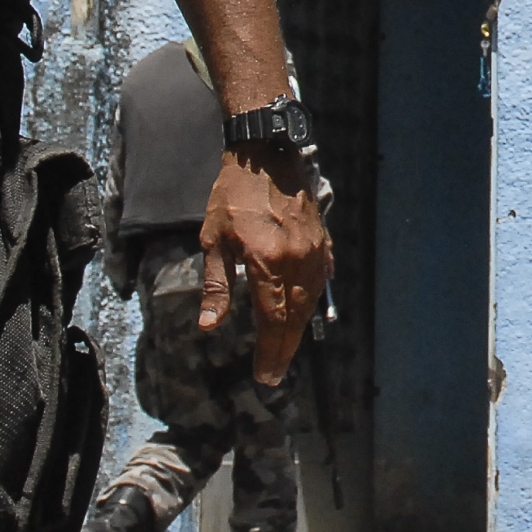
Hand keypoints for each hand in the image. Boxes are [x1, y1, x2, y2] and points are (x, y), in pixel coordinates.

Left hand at [199, 147, 333, 384]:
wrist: (266, 155)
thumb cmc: (232, 197)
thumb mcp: (214, 241)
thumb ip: (217, 286)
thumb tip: (210, 327)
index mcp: (268, 263)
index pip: (272, 321)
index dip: (269, 352)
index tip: (264, 376)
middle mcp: (297, 262)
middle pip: (295, 318)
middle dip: (284, 349)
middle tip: (273, 374)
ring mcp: (314, 252)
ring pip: (311, 302)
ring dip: (298, 328)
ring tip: (285, 347)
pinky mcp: (322, 242)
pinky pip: (320, 280)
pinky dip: (312, 300)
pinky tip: (305, 311)